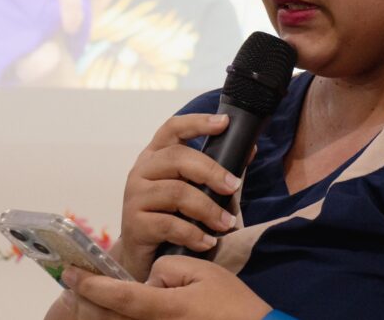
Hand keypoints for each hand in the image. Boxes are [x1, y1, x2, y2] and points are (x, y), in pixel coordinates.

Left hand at [60, 256, 271, 319]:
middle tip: (73, 285)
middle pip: (106, 318)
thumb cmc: (230, 303)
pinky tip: (112, 309)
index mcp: (161, 308)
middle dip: (85, 301)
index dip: (89, 283)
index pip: (115, 295)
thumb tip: (148, 279)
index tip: (70, 272)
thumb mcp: (200, 271)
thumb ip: (165, 269)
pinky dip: (116, 318)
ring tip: (87, 296)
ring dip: (99, 312)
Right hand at [117, 113, 242, 281]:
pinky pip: (168, 224)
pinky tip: (207, 243)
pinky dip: (193, 234)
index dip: (197, 122)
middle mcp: (141, 170)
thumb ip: (217, 171)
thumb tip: (250, 148)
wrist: (143, 260)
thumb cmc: (172, 218)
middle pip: (177, 158)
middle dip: (211, 171)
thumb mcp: (194, 191)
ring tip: (227, 224)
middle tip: (233, 187)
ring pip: (176, 192)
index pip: (172, 128)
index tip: (224, 123)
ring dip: (208, 209)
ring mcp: (134, 196)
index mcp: (156, 156)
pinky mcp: (134, 224)